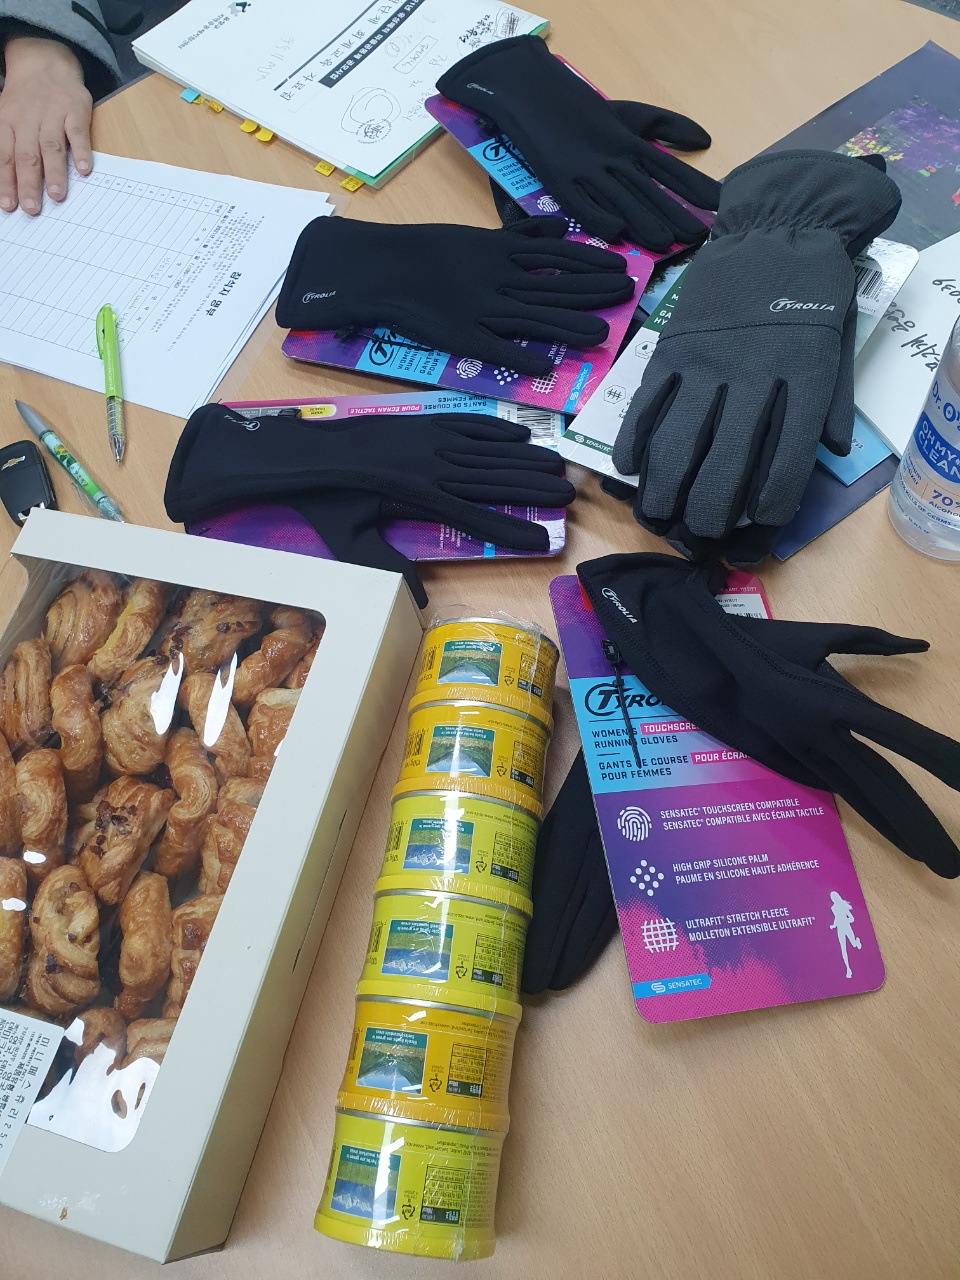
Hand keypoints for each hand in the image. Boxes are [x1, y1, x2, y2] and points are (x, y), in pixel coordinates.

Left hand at [0, 36, 92, 214]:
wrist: (44, 63)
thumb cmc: (26, 102)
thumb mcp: (7, 118)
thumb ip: (7, 148)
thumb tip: (8, 184)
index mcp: (7, 123)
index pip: (4, 156)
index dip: (5, 181)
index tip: (9, 205)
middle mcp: (27, 120)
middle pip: (26, 155)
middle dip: (27, 183)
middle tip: (31, 208)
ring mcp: (52, 114)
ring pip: (50, 146)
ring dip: (53, 172)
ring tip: (56, 196)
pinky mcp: (74, 110)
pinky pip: (77, 133)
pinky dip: (81, 151)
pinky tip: (84, 170)